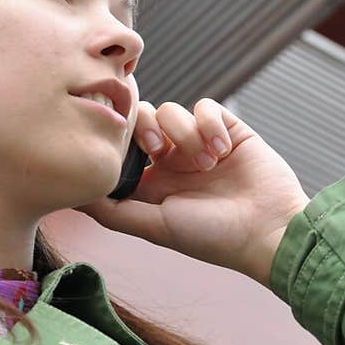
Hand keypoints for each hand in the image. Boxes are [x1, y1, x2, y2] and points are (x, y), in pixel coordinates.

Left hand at [78, 97, 309, 287]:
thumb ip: (113, 211)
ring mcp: (201, 143)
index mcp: (154, 182)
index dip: (120, 139)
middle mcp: (175, 161)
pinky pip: (205, 106)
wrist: (269, 231)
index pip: (124, 145)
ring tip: (207, 163)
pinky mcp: (229, 130)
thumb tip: (75, 196)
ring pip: (173, 111)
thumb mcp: (155, 227)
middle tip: (159, 151)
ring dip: (185, 134)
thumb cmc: (212, 238)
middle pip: (143, 119)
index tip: (124, 148)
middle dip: (147, 129)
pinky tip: (222, 149)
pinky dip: (209, 123)